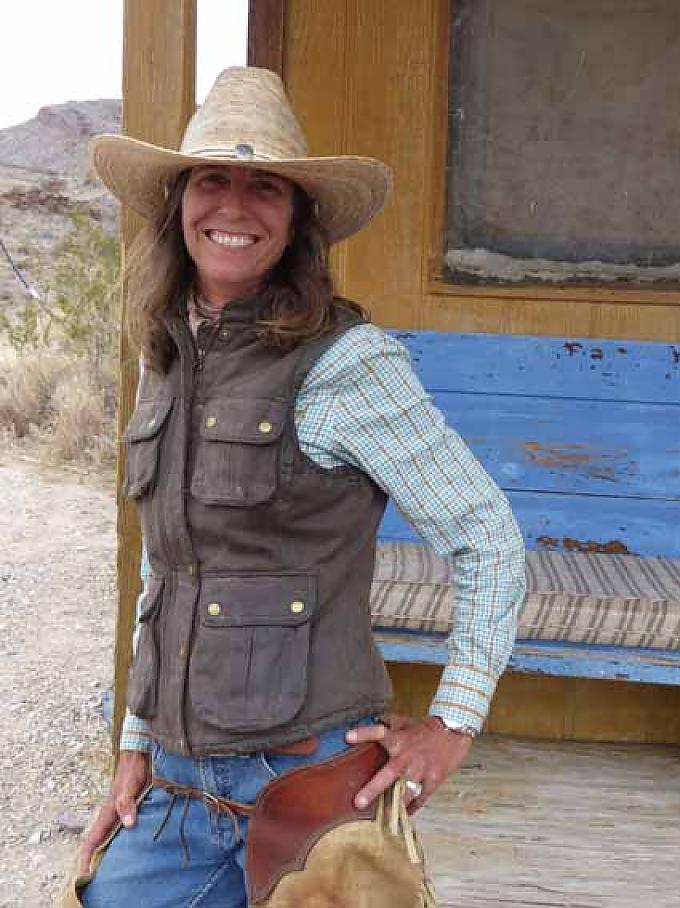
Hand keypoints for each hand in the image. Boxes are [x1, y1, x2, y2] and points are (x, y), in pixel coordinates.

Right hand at [78, 749, 149, 873]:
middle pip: (96, 840)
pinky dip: (117, 838)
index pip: (92, 838)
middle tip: (96, 876)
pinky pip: (117, 826)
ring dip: (105, 849)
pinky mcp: (125, 806)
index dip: (86, 857)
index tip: (84, 874)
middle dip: (93, 858)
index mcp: (108, 812)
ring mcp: (116, 810)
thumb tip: (128, 824)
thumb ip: (128, 804)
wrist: (137, 753)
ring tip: (110, 865)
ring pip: (106, 834)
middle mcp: (109, 813)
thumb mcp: (131, 786)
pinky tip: (126, 844)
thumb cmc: (133, 770)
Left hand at [346, 714, 472, 813]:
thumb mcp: (405, 722)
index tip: (347, 737)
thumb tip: (370, 723)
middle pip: (389, 772)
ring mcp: (421, 769)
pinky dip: (413, 807)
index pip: (378, 732)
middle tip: (359, 802)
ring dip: (394, 805)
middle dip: (373, 788)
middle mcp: (407, 755)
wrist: (453, 729)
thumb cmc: (425, 727)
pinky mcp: (434, 778)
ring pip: (406, 791)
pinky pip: (421, 797)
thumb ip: (387, 724)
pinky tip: (404, 815)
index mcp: (399, 738)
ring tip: (382, 820)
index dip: (363, 734)